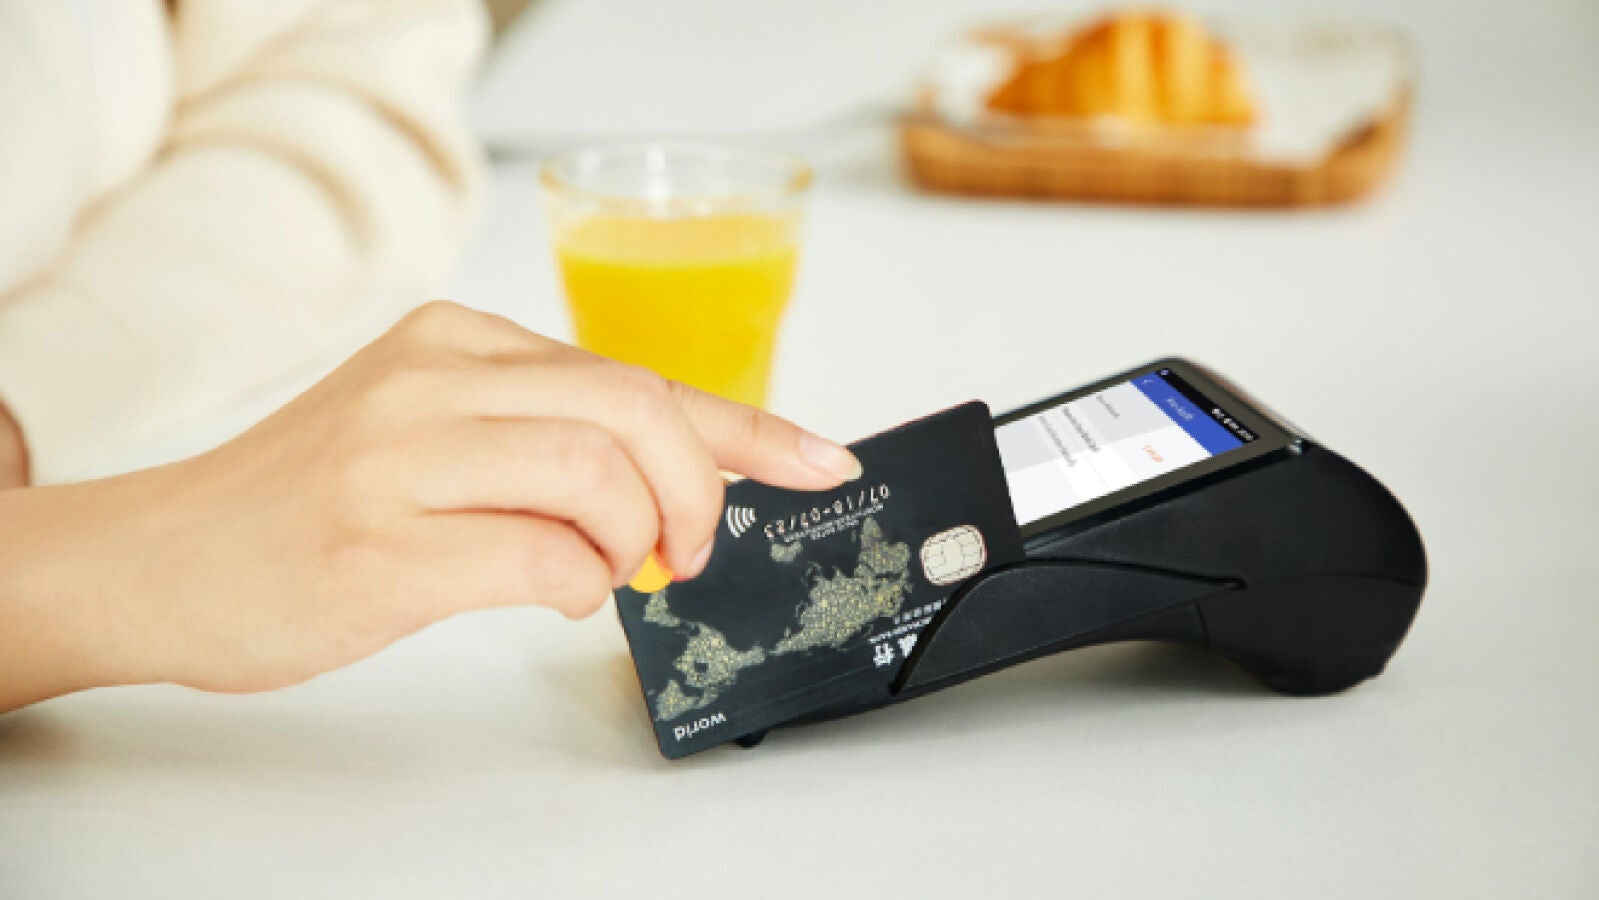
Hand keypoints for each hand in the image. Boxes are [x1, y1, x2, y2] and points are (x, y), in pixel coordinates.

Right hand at [0, 302, 859, 705]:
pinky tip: (547, 591)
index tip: (822, 461)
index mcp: (456, 338)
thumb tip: (685, 485)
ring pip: (598, 475)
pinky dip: (574, 585)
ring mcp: (400, 457)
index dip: (748, 428)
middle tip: (686, 553)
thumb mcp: (434, 429)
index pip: (637, 373)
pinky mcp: (380, 544)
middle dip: (699, 494)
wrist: (162, 558)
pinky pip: (540, 558)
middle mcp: (431, 377)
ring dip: (633, 541)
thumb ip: (549, 438)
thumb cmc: (316, 503)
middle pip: (636, 411)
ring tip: (602, 573)